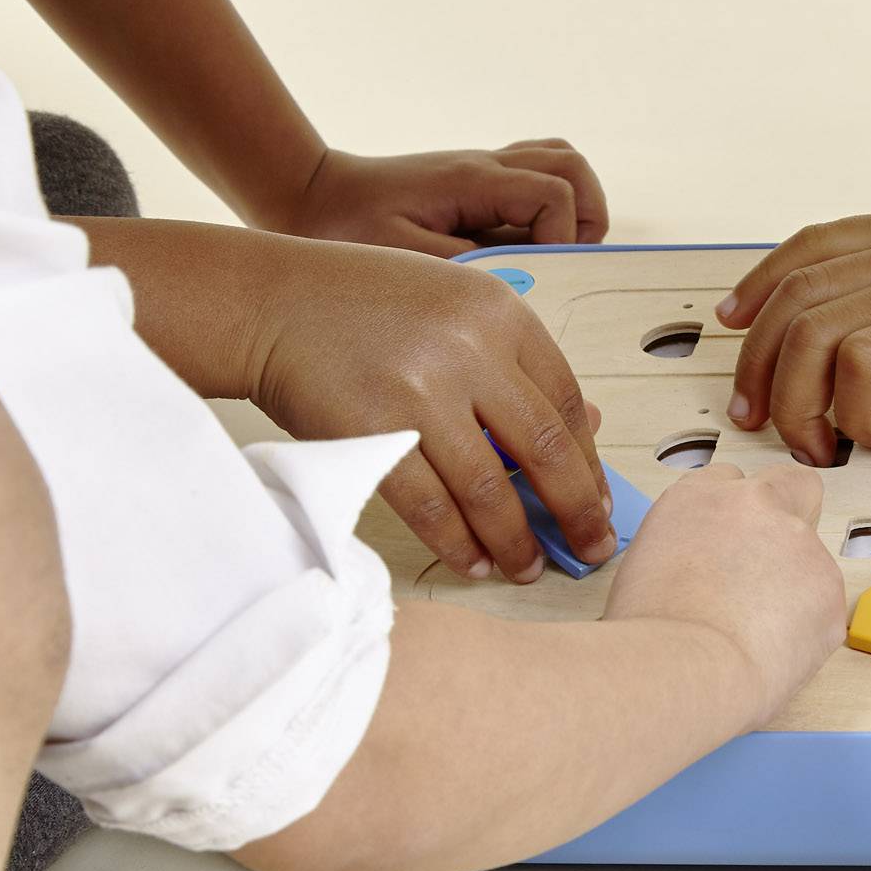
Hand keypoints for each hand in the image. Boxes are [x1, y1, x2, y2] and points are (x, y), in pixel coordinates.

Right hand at [248, 241, 611, 581]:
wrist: (272, 302)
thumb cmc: (363, 306)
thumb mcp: (456, 307)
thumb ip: (518, 362)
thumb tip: (591, 423)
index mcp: (500, 313)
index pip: (567, 401)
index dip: (589, 462)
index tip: (597, 500)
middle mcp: (469, 348)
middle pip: (545, 449)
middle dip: (574, 511)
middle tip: (589, 547)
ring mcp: (420, 391)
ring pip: (489, 488)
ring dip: (515, 540)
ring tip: (527, 568)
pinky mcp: (374, 433)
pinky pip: (430, 506)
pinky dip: (457, 544)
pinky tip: (474, 562)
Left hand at [279, 141, 610, 255]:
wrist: (312, 195)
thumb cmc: (347, 227)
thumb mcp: (400, 256)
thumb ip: (463, 266)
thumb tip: (519, 281)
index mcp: (473, 181)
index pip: (554, 196)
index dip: (562, 239)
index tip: (538, 275)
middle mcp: (485, 165)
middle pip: (572, 167)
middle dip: (586, 216)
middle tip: (564, 261)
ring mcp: (484, 167)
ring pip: (562, 161)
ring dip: (576, 204)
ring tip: (554, 250)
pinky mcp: (477, 178)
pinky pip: (536, 170)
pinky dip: (551, 199)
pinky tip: (528, 238)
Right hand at [601, 462, 845, 726]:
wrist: (684, 666)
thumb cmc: (649, 633)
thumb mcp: (646, 566)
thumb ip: (688, 551)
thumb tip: (704, 576)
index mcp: (699, 497)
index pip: (731, 483)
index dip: (736, 520)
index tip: (732, 549)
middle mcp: (753, 505)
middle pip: (794, 487)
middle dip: (794, 515)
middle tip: (774, 569)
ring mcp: (798, 541)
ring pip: (812, 559)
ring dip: (795, 589)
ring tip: (756, 637)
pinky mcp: (829, 586)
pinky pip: (824, 608)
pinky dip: (807, 631)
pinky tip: (773, 653)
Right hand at [717, 128, 870, 464]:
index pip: (866, 368)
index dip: (859, 420)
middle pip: (810, 337)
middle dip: (792, 406)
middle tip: (813, 449)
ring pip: (796, 293)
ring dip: (759, 354)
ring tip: (750, 405)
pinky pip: (812, 246)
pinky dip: (766, 281)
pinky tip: (740, 313)